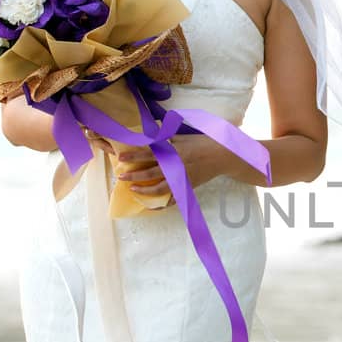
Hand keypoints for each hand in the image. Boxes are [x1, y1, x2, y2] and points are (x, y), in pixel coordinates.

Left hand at [109, 132, 225, 201]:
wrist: (221, 155)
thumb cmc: (201, 142)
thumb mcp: (181, 136)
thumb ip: (165, 139)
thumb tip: (149, 137)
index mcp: (172, 152)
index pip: (148, 154)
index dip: (133, 156)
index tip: (120, 158)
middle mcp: (175, 167)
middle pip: (150, 173)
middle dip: (134, 175)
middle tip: (121, 176)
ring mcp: (181, 179)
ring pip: (159, 189)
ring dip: (144, 190)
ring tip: (133, 189)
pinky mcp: (187, 187)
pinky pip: (173, 199)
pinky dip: (162, 204)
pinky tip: (152, 205)